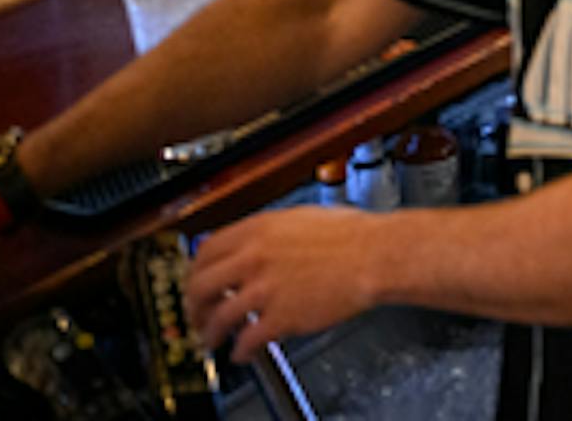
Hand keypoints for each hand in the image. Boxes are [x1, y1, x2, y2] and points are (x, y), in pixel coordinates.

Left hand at [185, 207, 384, 360]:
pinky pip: (247, 340)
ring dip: (210, 333)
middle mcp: (254, 258)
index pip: (206, 251)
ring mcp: (264, 289)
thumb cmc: (354, 236)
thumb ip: (270, 233)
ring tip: (212, 340)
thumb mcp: (302, 218)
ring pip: (218, 317)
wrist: (378, 255)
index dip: (195, 270)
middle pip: (200, 286)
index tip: (198, 281)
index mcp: (259, 230)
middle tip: (197, 315)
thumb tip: (255, 245)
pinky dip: (239, 352)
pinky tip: (242, 353)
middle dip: (193, 306)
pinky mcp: (280, 317)